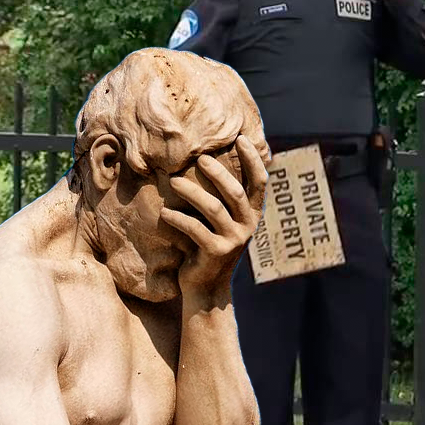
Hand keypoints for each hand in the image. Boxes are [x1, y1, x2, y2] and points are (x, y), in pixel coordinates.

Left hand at [160, 136, 268, 297]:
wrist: (205, 286)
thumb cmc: (208, 244)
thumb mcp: (222, 221)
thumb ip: (223, 198)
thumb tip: (209, 159)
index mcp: (252, 213)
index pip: (259, 182)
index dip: (253, 159)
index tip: (241, 138)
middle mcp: (248, 225)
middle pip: (234, 192)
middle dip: (217, 173)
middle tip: (199, 159)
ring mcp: (233, 240)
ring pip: (213, 209)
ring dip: (191, 192)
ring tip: (173, 182)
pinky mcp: (216, 252)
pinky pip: (195, 229)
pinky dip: (178, 219)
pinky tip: (164, 213)